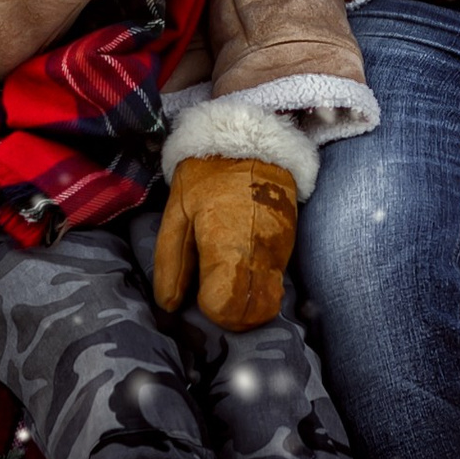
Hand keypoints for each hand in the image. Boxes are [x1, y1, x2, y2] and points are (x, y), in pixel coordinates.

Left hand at [153, 156, 298, 330]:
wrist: (251, 144)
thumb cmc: (206, 178)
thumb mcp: (177, 213)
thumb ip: (171, 262)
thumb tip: (169, 306)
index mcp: (227, 246)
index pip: (226, 307)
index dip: (210, 308)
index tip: (201, 293)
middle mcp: (259, 255)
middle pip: (251, 314)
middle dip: (231, 314)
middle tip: (214, 292)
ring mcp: (279, 251)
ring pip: (268, 302)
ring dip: (247, 302)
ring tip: (228, 278)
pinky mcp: (290, 245)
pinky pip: (276, 283)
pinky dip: (260, 285)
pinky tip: (244, 266)